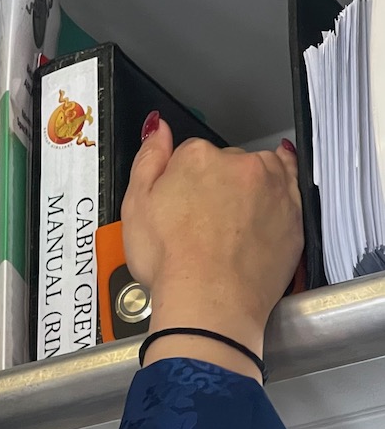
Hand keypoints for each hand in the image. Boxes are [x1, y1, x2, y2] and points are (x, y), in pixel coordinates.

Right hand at [120, 118, 301, 379]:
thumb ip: (148, 159)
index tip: (177, 203)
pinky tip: (261, 211)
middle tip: (199, 220)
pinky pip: (290, 191)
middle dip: (216, 183)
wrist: (210, 299)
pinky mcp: (294, 213)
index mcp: (198, 157)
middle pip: (227, 162)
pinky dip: (277, 197)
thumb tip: (158, 129)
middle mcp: (240, 163)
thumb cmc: (170, 260)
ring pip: (260, 173)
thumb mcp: (134, 205)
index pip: (190, 153)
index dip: (180, 179)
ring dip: (248, 187)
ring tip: (228, 224)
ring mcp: (273, 187)